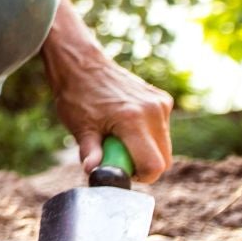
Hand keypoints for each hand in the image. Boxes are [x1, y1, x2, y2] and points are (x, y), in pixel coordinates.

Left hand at [49, 49, 175, 182]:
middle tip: (118, 155)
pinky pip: (162, 129)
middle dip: (143, 165)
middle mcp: (153, 111)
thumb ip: (90, 152)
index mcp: (133, 120)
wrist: (82, 64)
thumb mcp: (79, 127)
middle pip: (164, 159)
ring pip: (164, 145)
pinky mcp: (163, 99)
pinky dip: (148, 134)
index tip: (124, 171)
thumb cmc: (77, 95)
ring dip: (146, 149)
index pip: (154, 165)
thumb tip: (93, 171)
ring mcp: (160, 103)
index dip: (141, 176)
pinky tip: (126, 123)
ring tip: (119, 136)